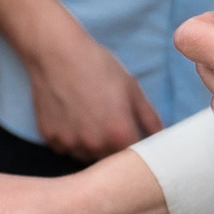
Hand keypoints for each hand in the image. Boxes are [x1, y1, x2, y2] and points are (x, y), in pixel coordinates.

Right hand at [20, 15, 163, 158]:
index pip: (135, 157)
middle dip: (113, 148)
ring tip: (88, 120)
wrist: (57, 53)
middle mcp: (95, 144)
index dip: (136, 147)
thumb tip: (163, 139)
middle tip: (108, 123)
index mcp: (120, 134)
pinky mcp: (50, 138)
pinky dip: (70, 140)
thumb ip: (150, 119)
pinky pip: (65, 149)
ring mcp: (70, 143)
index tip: (131, 135)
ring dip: (91, 147)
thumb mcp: (132, 88)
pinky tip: (71, 119)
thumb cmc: (98, 67)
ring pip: (86, 156)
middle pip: (110, 161)